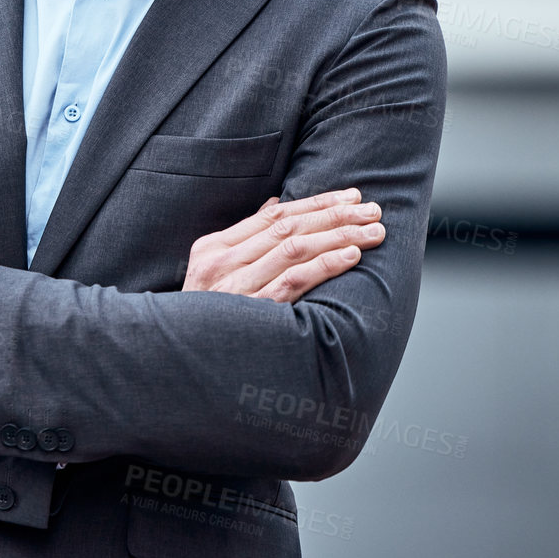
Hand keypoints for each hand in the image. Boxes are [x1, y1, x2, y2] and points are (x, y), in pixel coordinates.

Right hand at [183, 189, 383, 301]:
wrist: (185, 359)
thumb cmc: (205, 318)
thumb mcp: (211, 273)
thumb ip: (243, 240)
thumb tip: (275, 205)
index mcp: (212, 248)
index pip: (273, 216)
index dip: (315, 203)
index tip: (350, 197)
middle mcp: (222, 263)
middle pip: (288, 228)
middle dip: (335, 215)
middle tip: (373, 210)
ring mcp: (236, 287)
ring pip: (295, 249)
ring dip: (339, 236)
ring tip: (372, 231)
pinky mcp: (254, 311)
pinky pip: (295, 281)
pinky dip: (325, 265)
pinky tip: (351, 256)